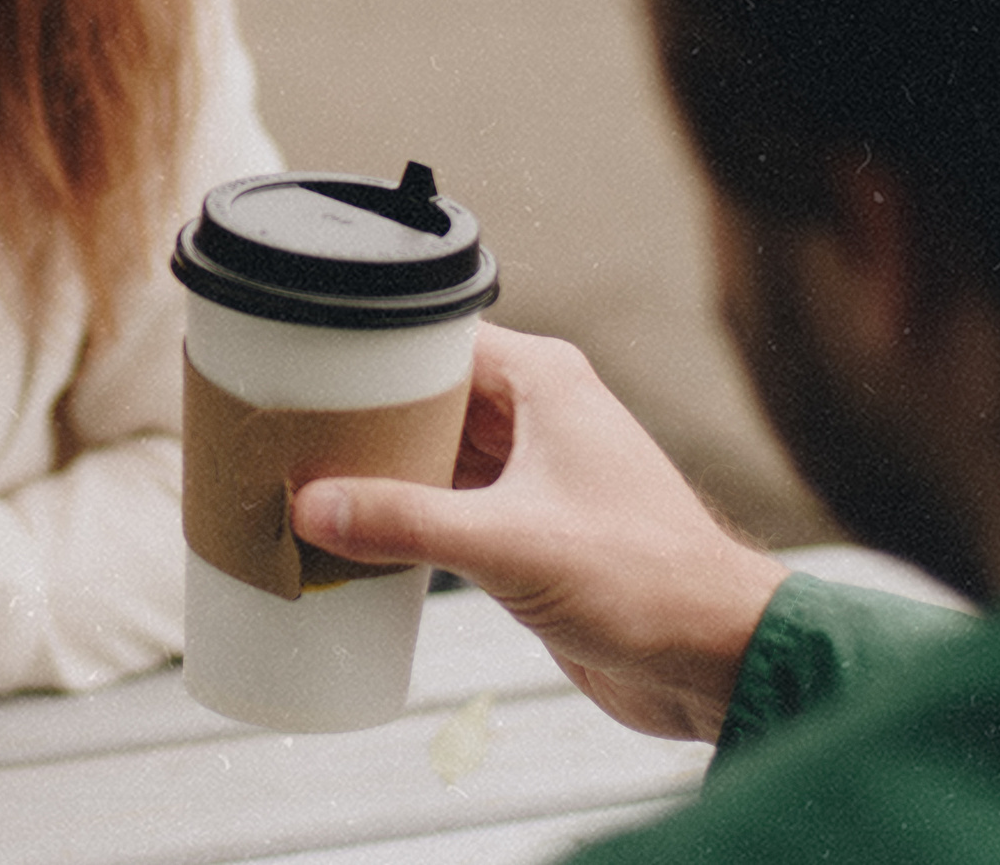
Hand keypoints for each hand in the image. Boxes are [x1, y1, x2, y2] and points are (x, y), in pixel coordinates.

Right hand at [292, 324, 787, 742]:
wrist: (716, 661)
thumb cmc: (652, 582)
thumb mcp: (511, 544)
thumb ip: (407, 523)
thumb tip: (314, 505)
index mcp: (544, 383)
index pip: (432, 339)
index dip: (366, 349)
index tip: (300, 365)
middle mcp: (537, 417)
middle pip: (422, 396)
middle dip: (359, 417)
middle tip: (283, 432)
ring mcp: (530, 475)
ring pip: (430, 454)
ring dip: (378, 472)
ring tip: (301, 482)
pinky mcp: (525, 531)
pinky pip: (445, 507)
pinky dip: (401, 518)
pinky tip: (352, 537)